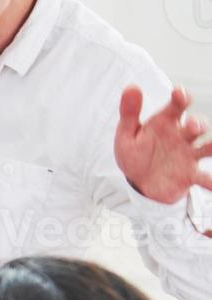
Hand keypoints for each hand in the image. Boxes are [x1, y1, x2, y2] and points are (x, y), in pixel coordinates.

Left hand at [116, 86, 211, 204]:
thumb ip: (129, 113)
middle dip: (197, 125)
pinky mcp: (190, 175)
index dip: (180, 97)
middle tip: (193, 128)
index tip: (178, 93)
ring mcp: (189, 155)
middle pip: (196, 126)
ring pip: (207, 148)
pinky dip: (211, 182)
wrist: (138, 182)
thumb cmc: (135, 154)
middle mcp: (182, 137)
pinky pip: (204, 179)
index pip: (177, 106)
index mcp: (166, 123)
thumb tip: (131, 87)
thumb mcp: (127, 135)